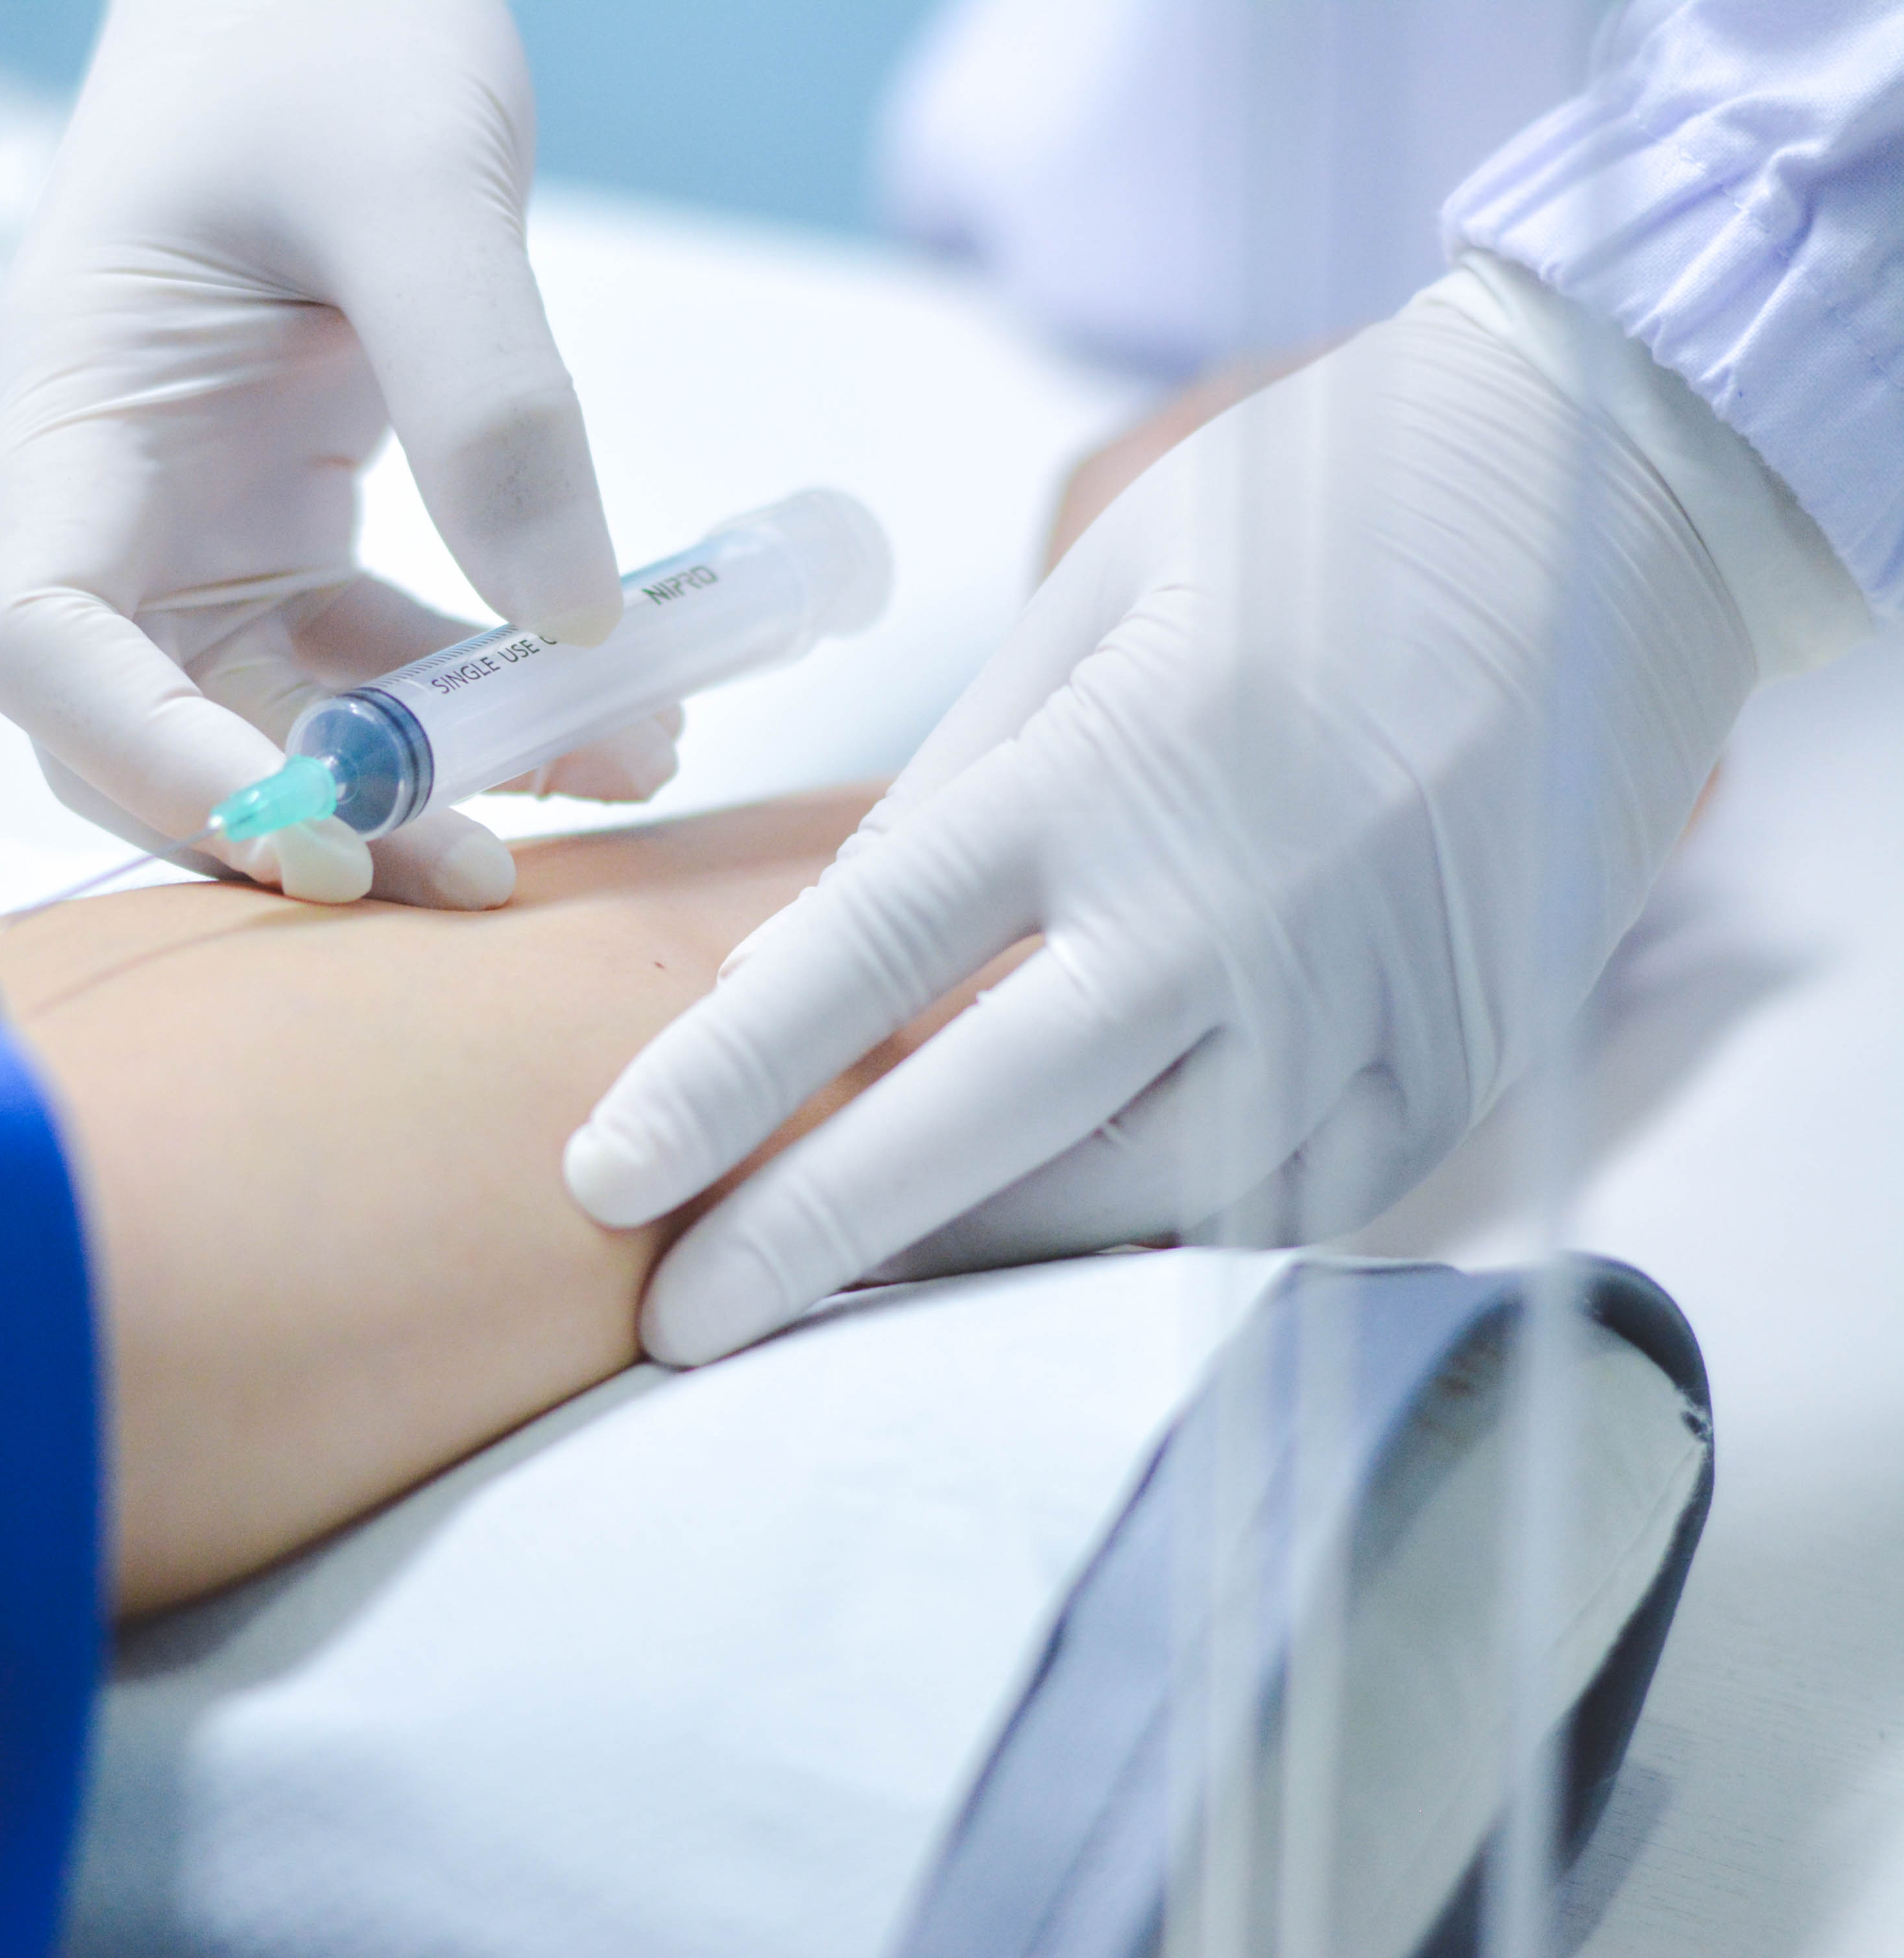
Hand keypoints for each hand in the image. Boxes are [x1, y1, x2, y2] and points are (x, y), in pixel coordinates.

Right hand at [0, 0, 655, 907]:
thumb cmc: (324, 27)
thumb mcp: (422, 183)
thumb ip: (492, 396)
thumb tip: (574, 626)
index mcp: (62, 417)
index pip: (39, 644)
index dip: (151, 763)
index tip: (316, 833)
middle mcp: (103, 502)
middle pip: (144, 732)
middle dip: (301, 821)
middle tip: (476, 879)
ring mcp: (191, 528)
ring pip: (270, 722)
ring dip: (418, 781)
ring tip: (602, 777)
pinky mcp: (280, 530)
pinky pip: (362, 665)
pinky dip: (469, 707)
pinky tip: (605, 717)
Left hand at [568, 260, 1797, 1364]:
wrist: (1622, 484)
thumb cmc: (1323, 506)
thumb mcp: (1095, 597)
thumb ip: (951, 796)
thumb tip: (805, 967)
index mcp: (1122, 764)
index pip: (871, 957)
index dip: (721, 1084)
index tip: (602, 1177)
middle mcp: (1245, 902)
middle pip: (987, 1123)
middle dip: (813, 1241)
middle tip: (678, 1330)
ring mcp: (1375, 994)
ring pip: (1142, 1201)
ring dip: (979, 1257)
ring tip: (848, 1290)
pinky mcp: (1474, 1052)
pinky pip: (1293, 1201)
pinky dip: (1162, 1236)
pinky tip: (1061, 1247)